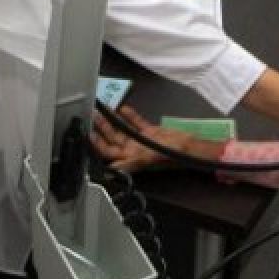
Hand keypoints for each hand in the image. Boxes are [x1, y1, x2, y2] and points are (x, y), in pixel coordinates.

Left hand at [91, 105, 225, 171]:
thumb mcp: (148, 158)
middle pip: (112, 139)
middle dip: (102, 128)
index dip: (97, 144)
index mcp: (131, 159)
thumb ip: (130, 164)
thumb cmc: (173, 155)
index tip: (88, 133)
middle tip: (93, 116)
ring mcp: (142, 141)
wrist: (191, 147)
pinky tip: (124, 108)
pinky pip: (137, 123)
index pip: (108, 153)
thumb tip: (112, 170)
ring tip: (104, 109)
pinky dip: (130, 116)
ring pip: (122, 130)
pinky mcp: (151, 132)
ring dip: (113, 120)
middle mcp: (134, 150)